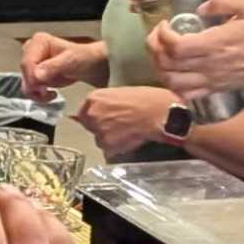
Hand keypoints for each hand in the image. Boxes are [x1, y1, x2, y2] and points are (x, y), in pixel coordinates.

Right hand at [18, 31, 105, 95]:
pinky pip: (30, 88)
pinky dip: (38, 95)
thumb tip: (37, 75)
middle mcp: (32, 50)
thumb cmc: (83, 58)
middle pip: (24, 73)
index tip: (42, 87)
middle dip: (36, 86)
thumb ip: (53, 67)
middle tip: (48, 91)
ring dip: (37, 93)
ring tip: (51, 93)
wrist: (89, 66)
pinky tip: (50, 94)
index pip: (27, 62)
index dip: (33, 77)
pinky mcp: (34, 74)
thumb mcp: (71, 61)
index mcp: (39, 42)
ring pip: (25, 83)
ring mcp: (33, 63)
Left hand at [76, 87, 192, 157]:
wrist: (160, 113)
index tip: (102, 119)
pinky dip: (118, 148)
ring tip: (127, 133)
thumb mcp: (122, 92)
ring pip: (100, 139)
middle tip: (119, 126)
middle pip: (90, 126)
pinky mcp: (108, 144)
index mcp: (94, 98)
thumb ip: (108, 102)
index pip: (83, 112)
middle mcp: (92, 114)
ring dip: (110, 139)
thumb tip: (105, 110)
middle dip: (102, 128)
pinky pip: (109, 150)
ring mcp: (99, 130)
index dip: (95, 117)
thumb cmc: (148, 99)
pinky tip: (130, 140)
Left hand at [148, 0, 243, 96]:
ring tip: (164, 54)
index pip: (175, 48)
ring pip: (173, 84)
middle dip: (155, 51)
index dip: (161, 36)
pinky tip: (177, 72)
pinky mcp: (218, 88)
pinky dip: (175, 85)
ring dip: (162, 69)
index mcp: (215, 44)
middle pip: (168, 67)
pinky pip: (188, 94)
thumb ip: (223, 0)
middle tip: (157, 36)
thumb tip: (201, 6)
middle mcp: (210, 66)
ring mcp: (214, 81)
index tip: (164, 23)